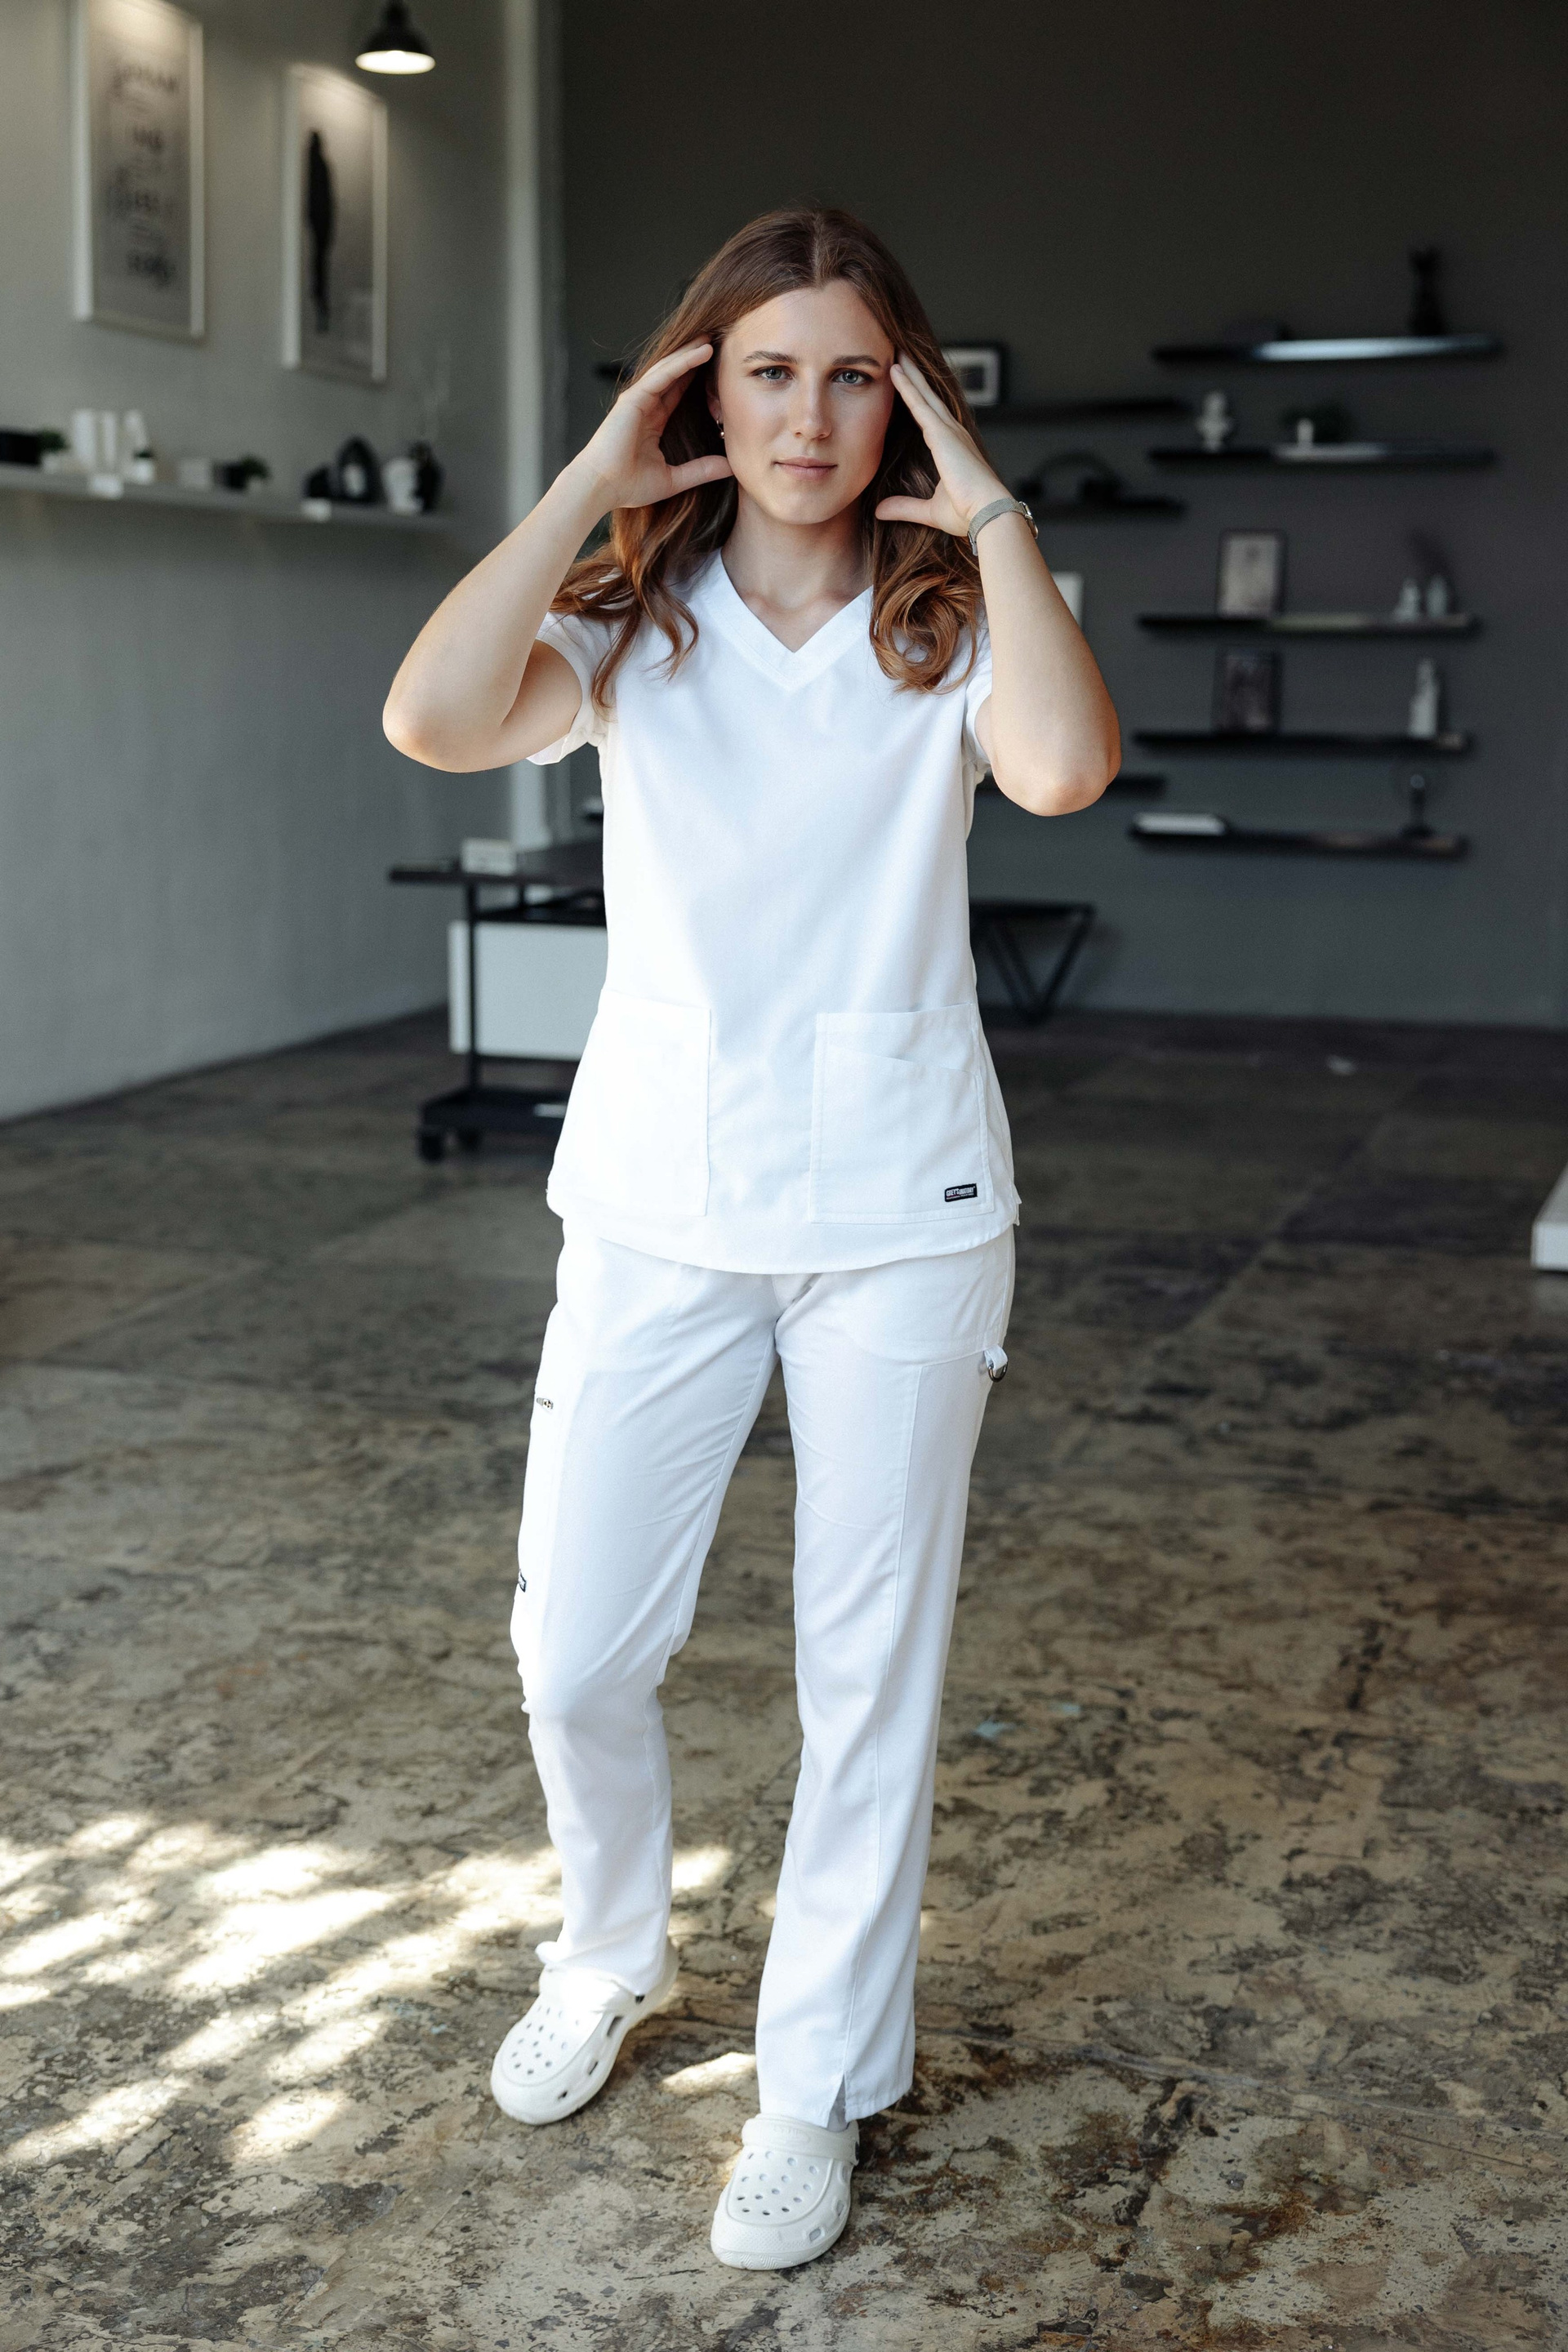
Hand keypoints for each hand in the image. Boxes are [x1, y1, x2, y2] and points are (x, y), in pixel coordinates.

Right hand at [572, 341, 733, 513]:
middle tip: (716, 341)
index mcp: (652, 422)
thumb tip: (730, 468)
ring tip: (712, 338)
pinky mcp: (634, 398)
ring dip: (691, 352)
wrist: (602, 487)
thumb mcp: (673, 478)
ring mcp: (638, 399)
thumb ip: (701, 470)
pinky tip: (701, 352)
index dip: (695, 378)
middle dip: (693, 357)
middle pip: (674, 374)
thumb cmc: (628, 486)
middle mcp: (645, 406)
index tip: (716, 367)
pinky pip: (663, 375)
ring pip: (670, 368)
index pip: (678, 393)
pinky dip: (682, 362)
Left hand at [874, 355, 1008, 535]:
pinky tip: (895, 370)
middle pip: (929, 397)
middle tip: (901, 355)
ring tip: (895, 352)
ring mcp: (949, 430)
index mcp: (953, 448)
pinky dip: (907, 386)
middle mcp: (953, 433)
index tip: (908, 382)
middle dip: (915, 376)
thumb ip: (904, 506)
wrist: (987, 514)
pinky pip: (919, 404)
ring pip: (924, 394)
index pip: (931, 416)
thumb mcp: (929, 510)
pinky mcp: (942, 433)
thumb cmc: (967, 513)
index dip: (919, 398)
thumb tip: (879, 511)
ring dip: (909, 373)